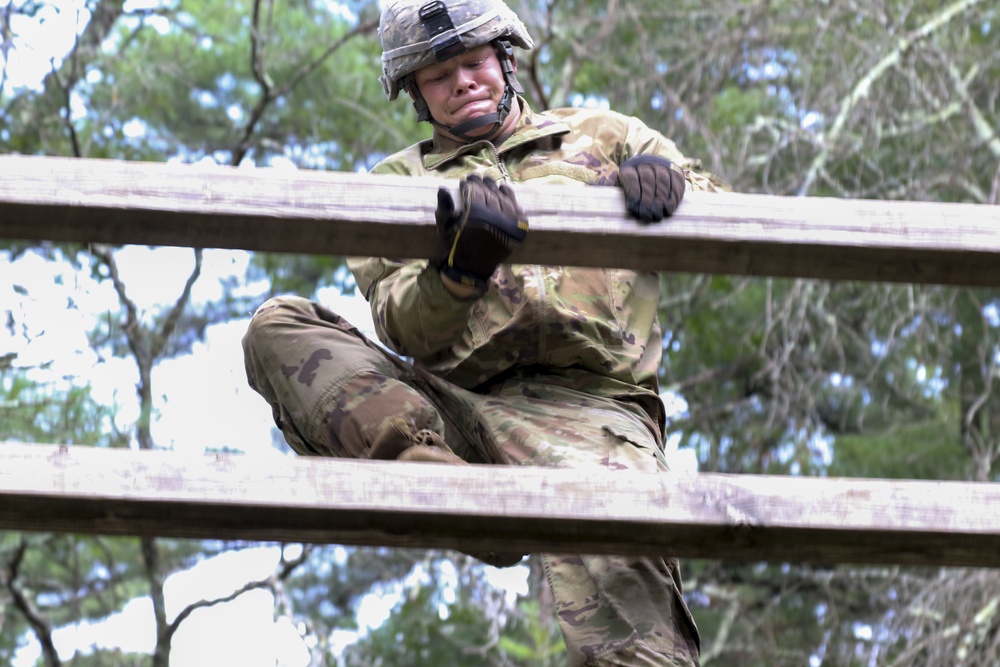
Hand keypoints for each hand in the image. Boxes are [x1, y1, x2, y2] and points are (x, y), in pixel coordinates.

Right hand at [436, 174, 527, 292]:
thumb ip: (443, 208)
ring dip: (496, 188)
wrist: (473, 267)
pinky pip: (517, 209)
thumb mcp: (445, 228)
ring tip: (490, 183)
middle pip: (490, 193)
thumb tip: (442, 188)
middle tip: (477, 178)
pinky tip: (505, 191)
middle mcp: (495, 218)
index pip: (475, 191)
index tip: (466, 180)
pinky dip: (512, 198)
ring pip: (504, 198)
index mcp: (476, 217)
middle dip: (482, 184)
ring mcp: (509, 224)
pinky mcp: (518, 229)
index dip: (470, 183)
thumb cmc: (456, 246)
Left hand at [617, 155, 685, 222]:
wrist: (651, 169)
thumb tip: (603, 198)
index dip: (633, 194)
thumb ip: (614, 193)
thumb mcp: (620, 188)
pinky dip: (673, 197)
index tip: (633, 209)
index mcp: (629, 167)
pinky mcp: (675, 171)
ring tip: (658, 214)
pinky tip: (668, 209)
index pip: (631, 177)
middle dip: (647, 199)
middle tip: (647, 215)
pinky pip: (675, 183)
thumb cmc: (632, 187)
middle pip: (647, 179)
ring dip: (661, 199)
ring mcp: (662, 166)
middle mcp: (646, 163)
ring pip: (663, 181)